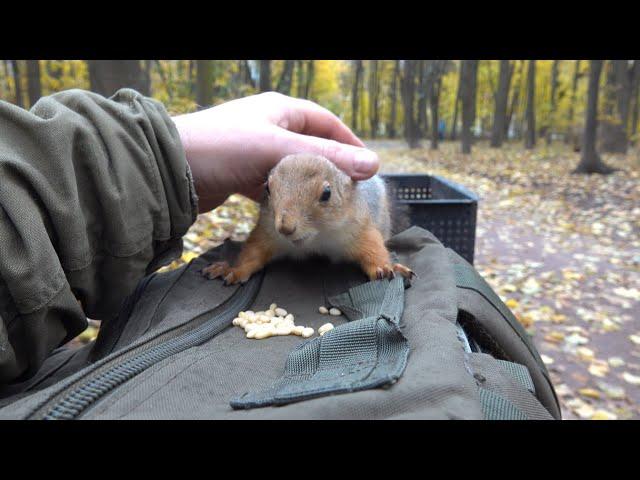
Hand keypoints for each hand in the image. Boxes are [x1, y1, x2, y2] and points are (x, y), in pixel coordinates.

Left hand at [171, 92, 379, 211]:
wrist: (169, 169)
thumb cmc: (221, 147)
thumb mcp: (278, 149)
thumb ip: (324, 157)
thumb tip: (371, 164)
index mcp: (280, 110)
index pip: (326, 122)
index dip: (349, 143)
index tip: (367, 166)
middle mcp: (268, 127)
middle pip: (311, 147)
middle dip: (330, 168)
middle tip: (349, 191)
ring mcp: (254, 151)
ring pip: (292, 169)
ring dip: (307, 186)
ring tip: (327, 205)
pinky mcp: (241, 174)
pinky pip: (273, 185)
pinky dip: (286, 197)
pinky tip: (294, 212)